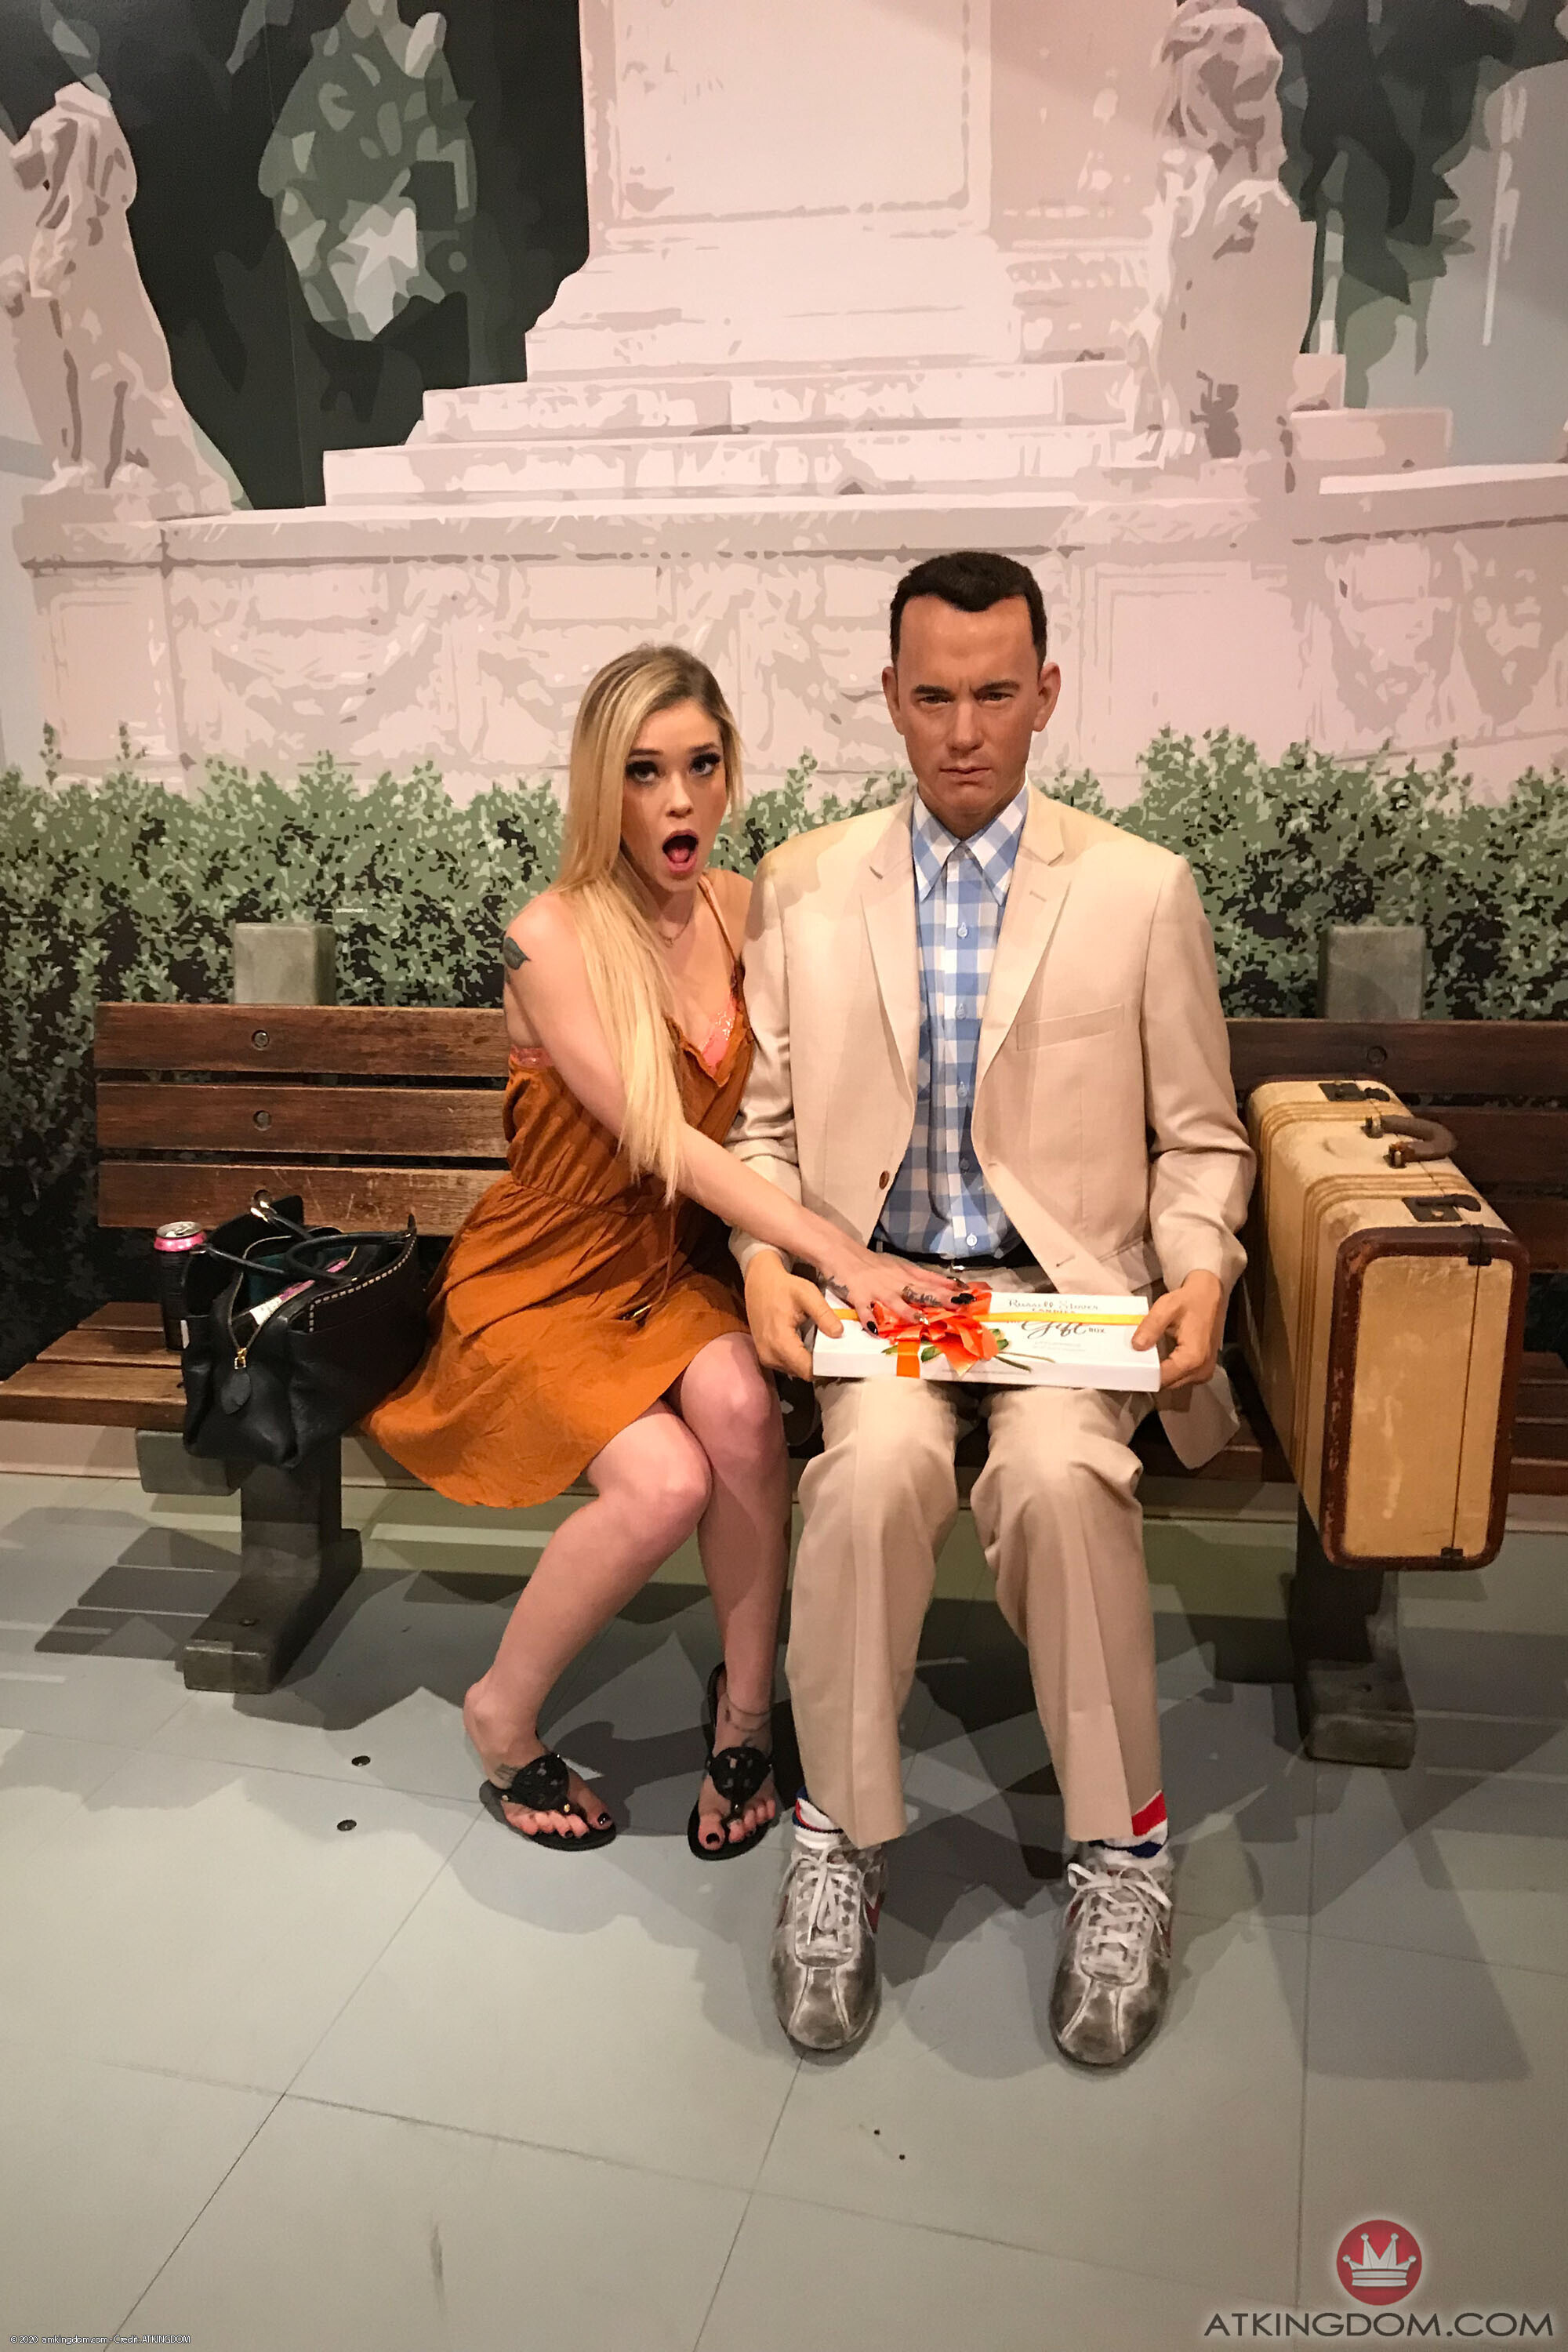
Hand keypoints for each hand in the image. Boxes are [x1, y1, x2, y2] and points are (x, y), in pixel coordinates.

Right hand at [744, 1253, 843, 1378]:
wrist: (759, 1282)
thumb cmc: (783, 1286)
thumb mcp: (807, 1293)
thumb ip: (824, 1315)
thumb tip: (839, 1334)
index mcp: (779, 1342)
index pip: (807, 1370)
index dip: (827, 1368)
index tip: (842, 1360)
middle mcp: (770, 1355)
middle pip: (803, 1373)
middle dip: (821, 1366)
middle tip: (837, 1353)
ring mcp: (766, 1357)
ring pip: (796, 1371)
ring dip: (810, 1363)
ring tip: (824, 1348)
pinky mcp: (765, 1356)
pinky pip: (788, 1365)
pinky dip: (800, 1360)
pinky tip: (809, 1347)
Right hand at [822, 1246, 962, 1334]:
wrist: (844, 1254)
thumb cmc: (873, 1262)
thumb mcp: (900, 1266)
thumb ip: (921, 1277)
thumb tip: (949, 1285)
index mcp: (905, 1274)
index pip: (931, 1281)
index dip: (950, 1289)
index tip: (969, 1294)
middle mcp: (895, 1282)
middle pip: (919, 1291)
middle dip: (939, 1299)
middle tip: (958, 1305)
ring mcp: (877, 1290)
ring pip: (894, 1302)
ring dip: (907, 1312)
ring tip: (921, 1322)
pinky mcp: (858, 1296)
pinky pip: (864, 1310)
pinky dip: (869, 1319)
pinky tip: (875, 1330)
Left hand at [1131, 1271, 1224, 1391]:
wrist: (1210, 1296)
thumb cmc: (1190, 1300)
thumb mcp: (1166, 1307)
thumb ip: (1151, 1327)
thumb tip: (1136, 1346)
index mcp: (1193, 1358)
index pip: (1162, 1379)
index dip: (1143, 1374)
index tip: (1128, 1367)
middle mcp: (1201, 1371)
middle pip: (1167, 1384)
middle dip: (1149, 1374)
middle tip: (1133, 1360)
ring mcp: (1204, 1373)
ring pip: (1173, 1383)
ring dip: (1159, 1373)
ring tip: (1144, 1358)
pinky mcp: (1203, 1370)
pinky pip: (1180, 1377)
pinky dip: (1168, 1370)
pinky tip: (1158, 1358)